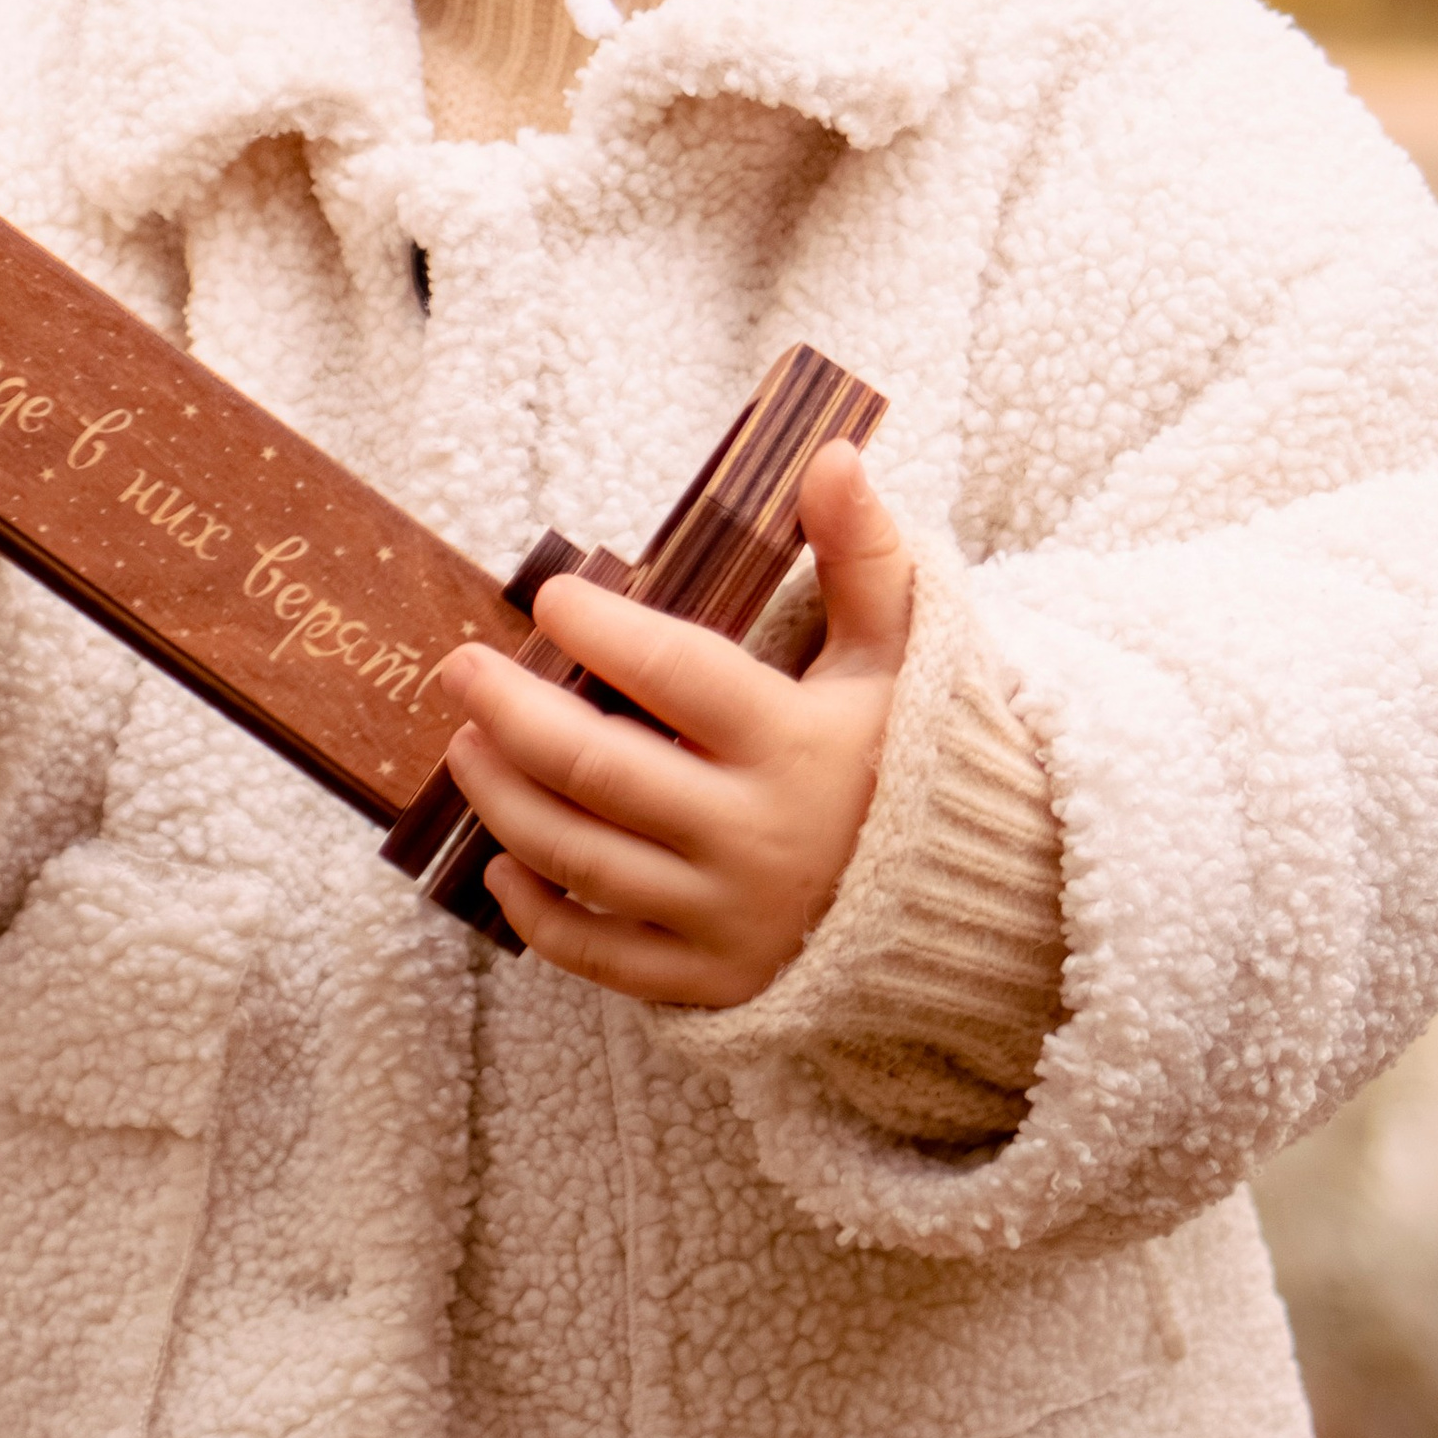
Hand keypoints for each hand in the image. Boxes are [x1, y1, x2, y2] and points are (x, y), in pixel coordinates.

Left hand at [433, 444, 912, 1005]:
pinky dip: (539, 915)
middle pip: (598, 769)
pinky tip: (502, 866)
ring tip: (465, 745)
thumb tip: (832, 456)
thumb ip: (863, 554)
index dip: (600, 631)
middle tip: (460, 669)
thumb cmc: (919, 756)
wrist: (977, 903)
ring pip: (582, 859)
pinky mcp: (714, 981)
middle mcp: (756, 836)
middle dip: (512, 714)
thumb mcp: (903, 653)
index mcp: (797, 744)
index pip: (675, 674)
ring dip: (505, 800)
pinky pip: (600, 956)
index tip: (549, 598)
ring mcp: (730, 917)